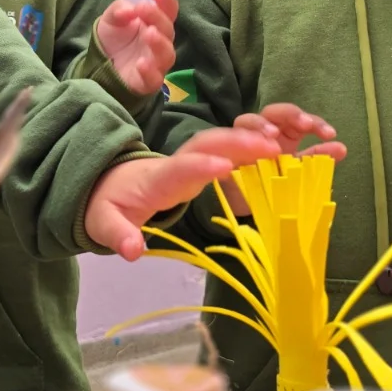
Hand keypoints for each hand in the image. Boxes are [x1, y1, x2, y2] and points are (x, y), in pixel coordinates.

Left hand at [85, 117, 344, 260]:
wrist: (115, 184)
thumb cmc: (113, 204)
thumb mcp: (105, 222)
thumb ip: (119, 234)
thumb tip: (132, 250)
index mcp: (157, 177)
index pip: (179, 167)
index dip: (198, 166)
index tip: (222, 166)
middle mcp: (179, 162)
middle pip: (208, 144)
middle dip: (237, 142)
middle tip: (272, 147)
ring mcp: (194, 159)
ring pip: (225, 141)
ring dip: (253, 139)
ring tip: (285, 146)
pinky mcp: (207, 163)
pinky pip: (234, 150)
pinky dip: (258, 147)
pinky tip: (286, 153)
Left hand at [95, 0, 178, 95]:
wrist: (100, 65)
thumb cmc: (113, 38)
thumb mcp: (111, 18)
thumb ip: (120, 9)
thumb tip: (129, 10)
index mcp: (155, 24)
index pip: (168, 10)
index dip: (166, 0)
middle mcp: (161, 42)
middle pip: (167, 30)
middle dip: (157, 17)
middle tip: (142, 8)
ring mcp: (156, 63)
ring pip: (167, 55)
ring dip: (160, 43)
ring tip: (149, 33)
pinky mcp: (148, 82)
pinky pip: (155, 79)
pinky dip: (150, 71)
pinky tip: (141, 63)